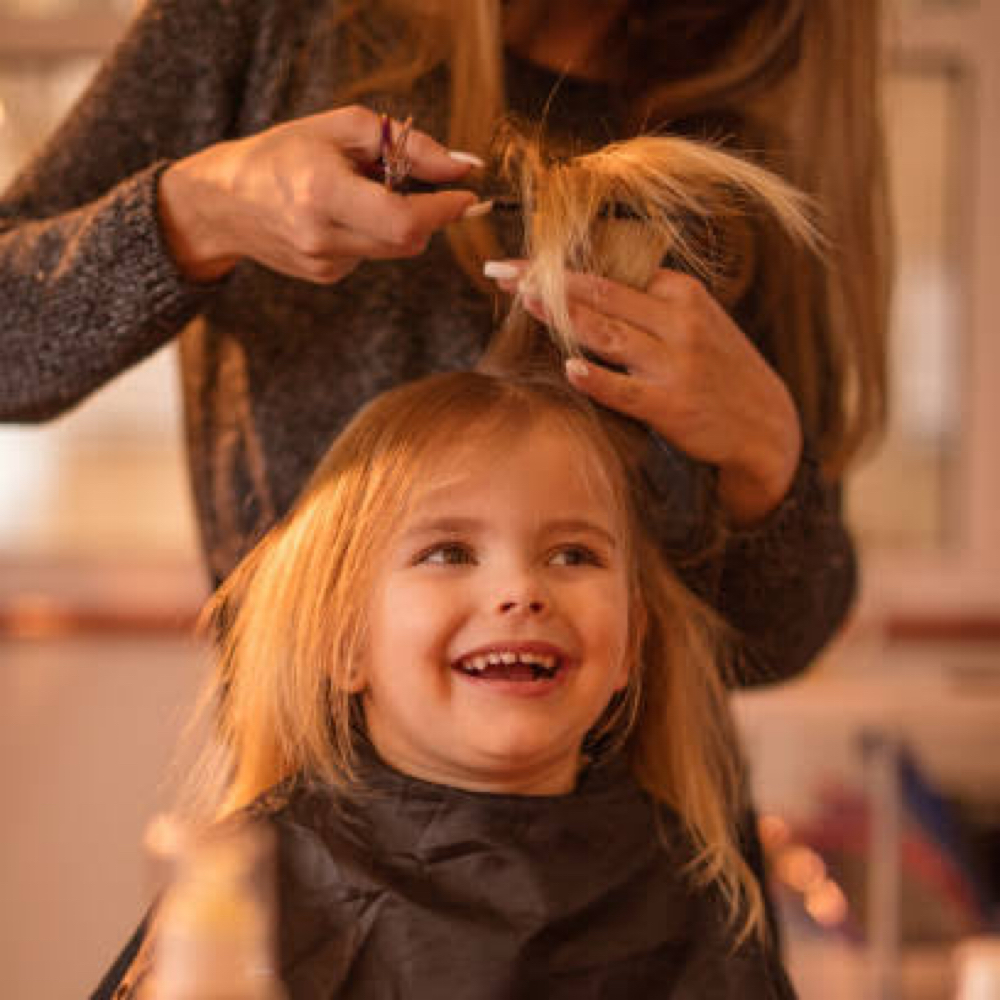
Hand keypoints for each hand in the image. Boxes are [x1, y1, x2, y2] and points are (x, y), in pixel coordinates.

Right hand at [159, 105, 484, 282]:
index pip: (404, 219)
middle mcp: (322, 235)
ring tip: (361, 191)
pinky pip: (372, 254)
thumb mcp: (342, 128)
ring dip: (397, 221)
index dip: (444, 212)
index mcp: (323, 192)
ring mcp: (323, 263)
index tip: (467, 196)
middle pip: (408, 240)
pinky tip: (340, 215)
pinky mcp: (326, 276)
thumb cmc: (284, 153)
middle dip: (428, 214)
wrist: (224, 202)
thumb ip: (409, 146)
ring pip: (394, 249)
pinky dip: (372, 233)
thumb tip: (463, 168)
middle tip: (421, 184)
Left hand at [488, 263, 802, 524]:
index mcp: (681, 293)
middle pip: (602, 293)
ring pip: (608, 333)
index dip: (560, 263)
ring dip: (562, 315)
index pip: (611, 269)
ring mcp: (674, 364)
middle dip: (546, 279)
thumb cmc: (717, 369)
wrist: (764, 424)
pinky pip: (624, 389)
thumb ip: (648, 305)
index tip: (518, 260)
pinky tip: (569, 369)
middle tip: (501, 270)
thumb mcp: (696, 323)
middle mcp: (678, 322)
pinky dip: (596, 378)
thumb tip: (584, 287)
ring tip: (522, 300)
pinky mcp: (670, 405)